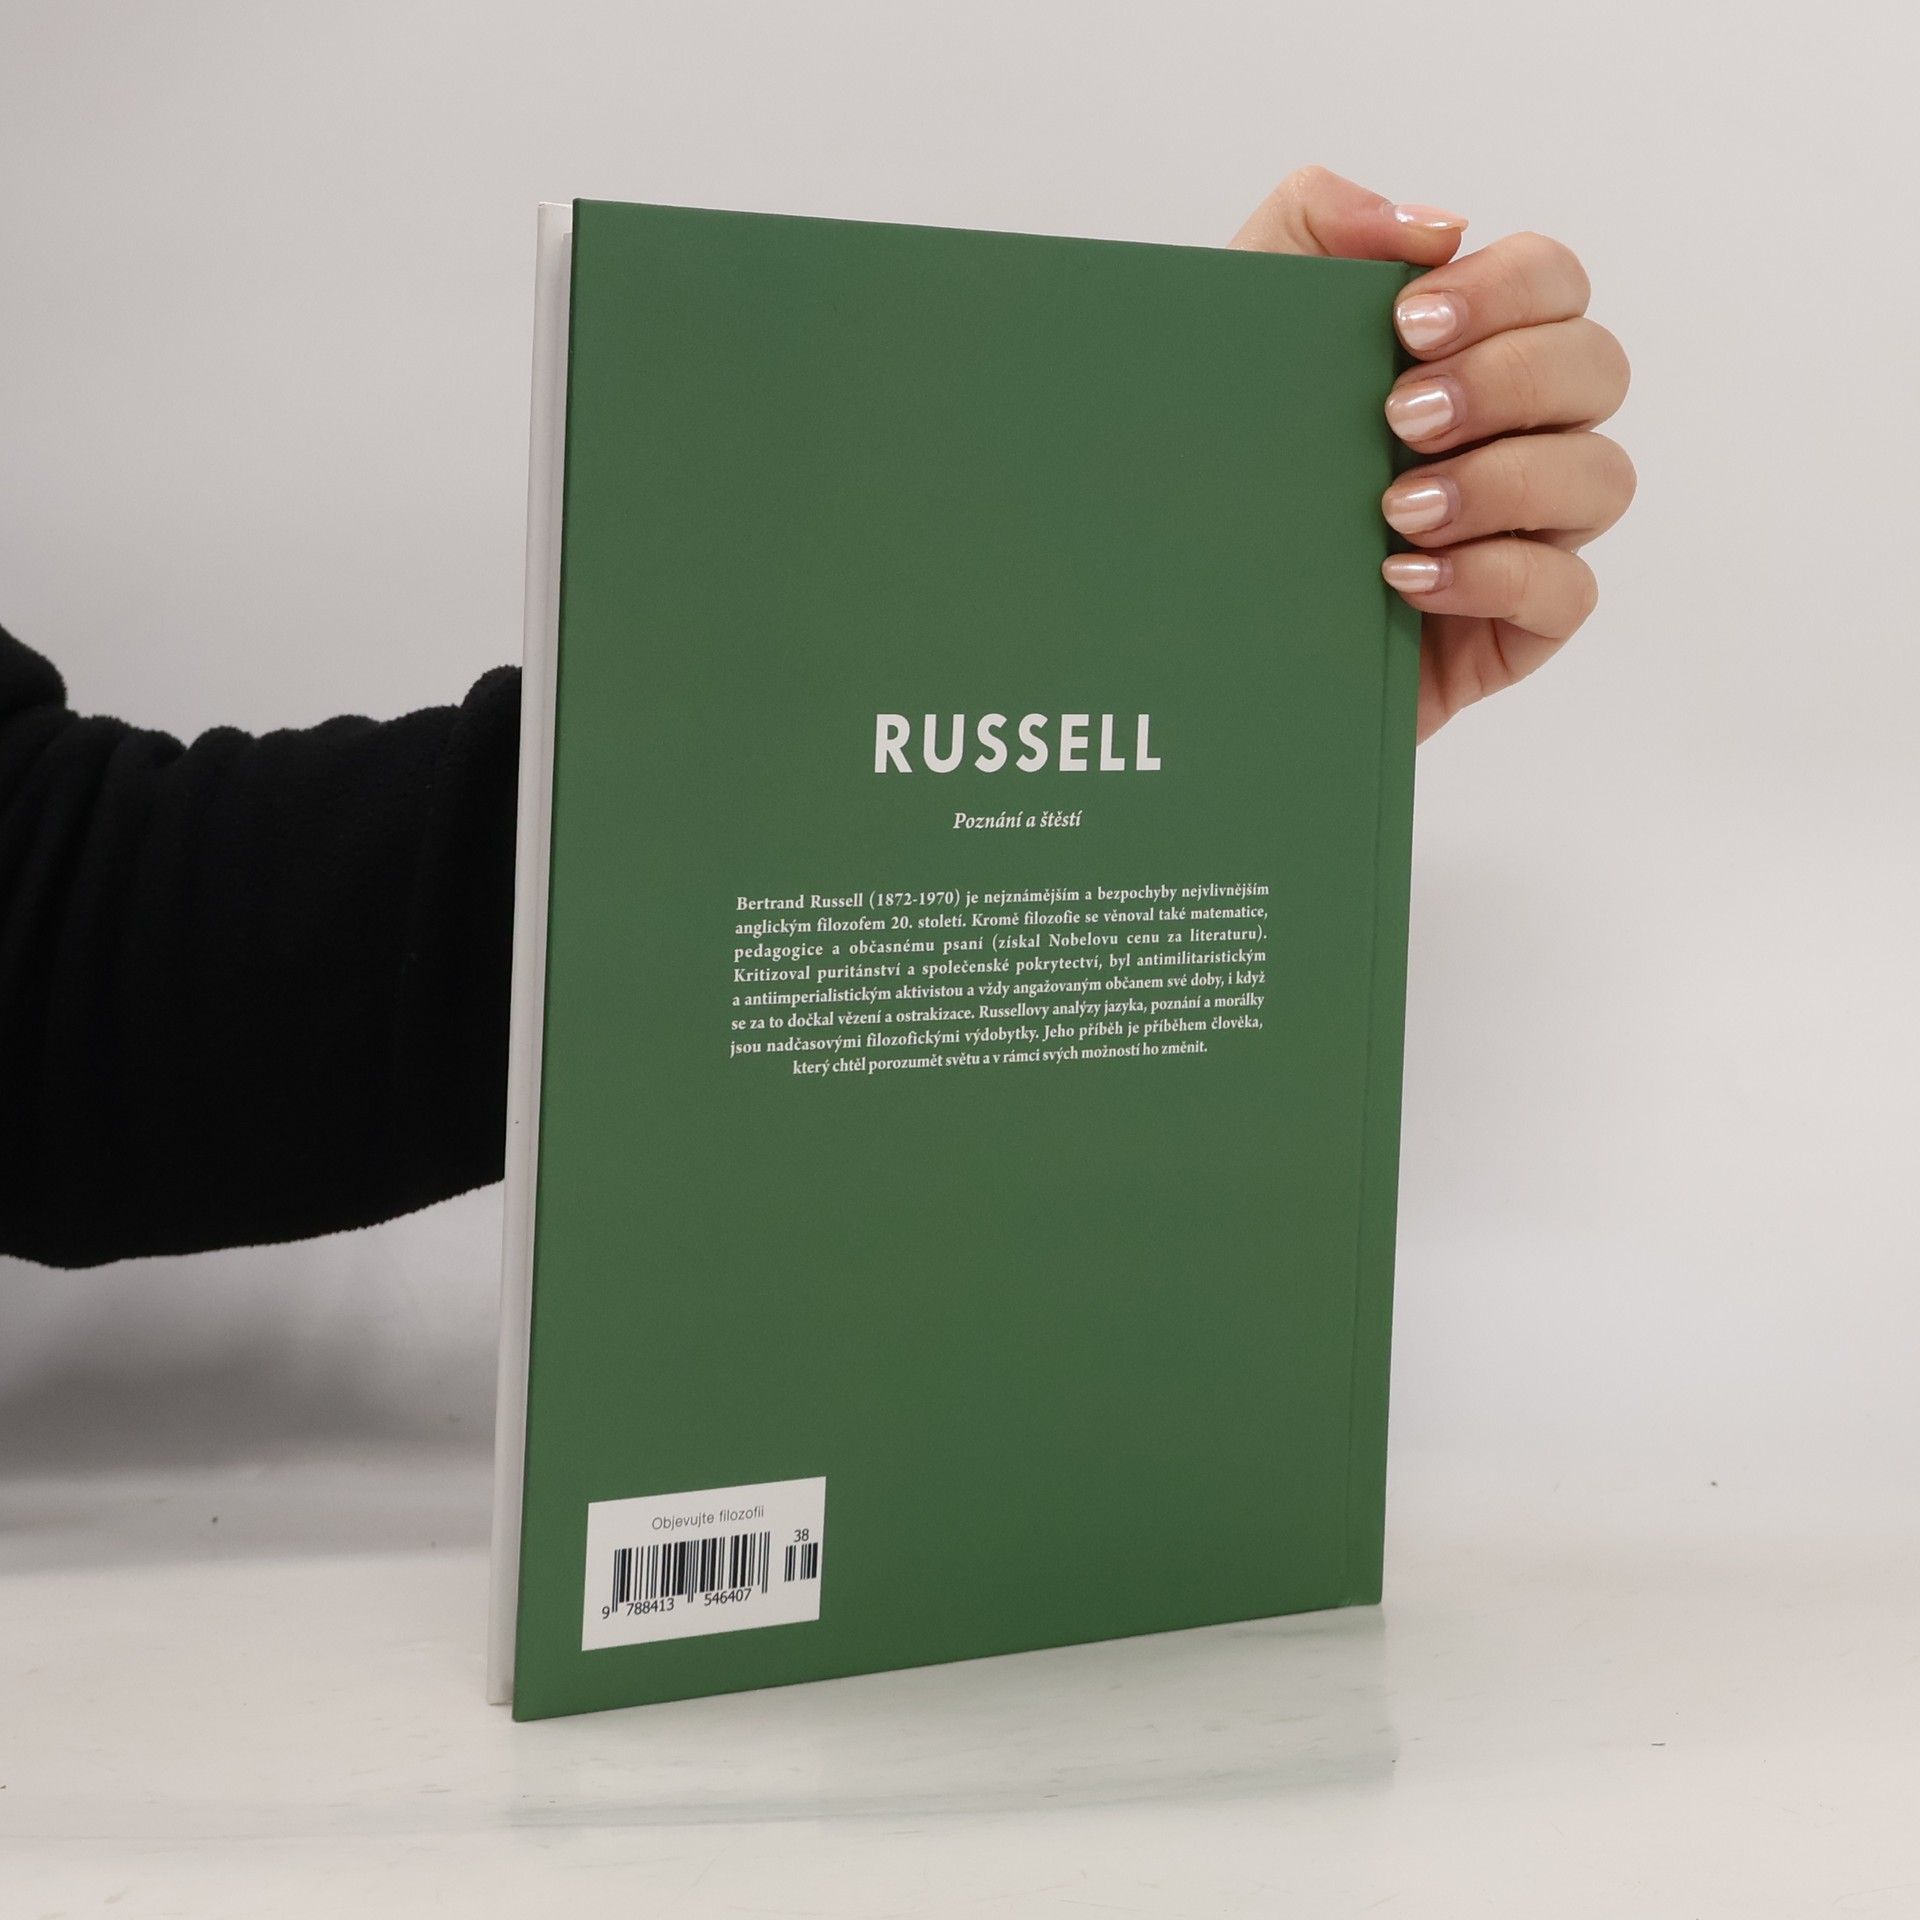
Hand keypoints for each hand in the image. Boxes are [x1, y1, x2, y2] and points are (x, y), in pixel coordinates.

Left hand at [1231, 168, 1633, 740]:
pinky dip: (1493, 576)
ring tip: (1396, 508)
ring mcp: (1528, 531)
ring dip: (1503, 482)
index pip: (1553, 283)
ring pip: (1600, 478)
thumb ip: (1312, 228)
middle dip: (1507, 381)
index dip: (1507, 289)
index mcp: (1472, 351)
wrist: (1192, 612)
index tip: (1409, 324)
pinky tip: (1404, 578)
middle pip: (1596, 368)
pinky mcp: (1517, 625)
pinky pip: (1566, 591)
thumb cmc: (1227, 465)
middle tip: (1399, 418)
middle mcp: (1519, 433)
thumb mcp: (1240, 330)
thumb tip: (1435, 225)